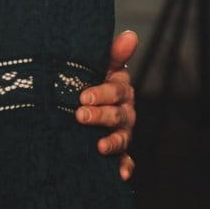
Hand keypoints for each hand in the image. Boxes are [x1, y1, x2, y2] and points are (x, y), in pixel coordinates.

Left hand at [76, 29, 137, 180]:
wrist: (79, 97)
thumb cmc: (87, 76)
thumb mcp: (98, 63)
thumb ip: (113, 53)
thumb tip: (130, 35)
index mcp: (120, 88)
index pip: (116, 90)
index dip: (102, 93)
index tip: (83, 96)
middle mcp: (125, 110)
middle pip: (118, 114)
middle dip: (100, 116)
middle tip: (80, 116)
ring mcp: (122, 131)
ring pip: (122, 137)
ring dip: (112, 142)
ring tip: (99, 146)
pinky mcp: (118, 150)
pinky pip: (126, 160)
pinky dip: (125, 166)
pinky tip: (121, 174)